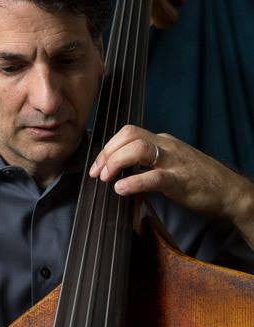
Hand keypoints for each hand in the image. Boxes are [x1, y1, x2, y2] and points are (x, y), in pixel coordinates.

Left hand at [88, 124, 249, 219]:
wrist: (230, 192)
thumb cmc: (199, 181)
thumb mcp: (170, 165)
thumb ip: (148, 165)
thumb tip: (120, 175)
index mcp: (162, 141)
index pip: (128, 133)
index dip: (107, 148)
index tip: (96, 167)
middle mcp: (166, 146)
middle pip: (128, 134)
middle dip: (107, 153)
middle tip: (97, 174)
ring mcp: (173, 161)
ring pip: (138, 149)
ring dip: (115, 162)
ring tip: (107, 179)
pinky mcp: (180, 181)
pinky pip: (153, 177)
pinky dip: (133, 182)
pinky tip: (120, 189)